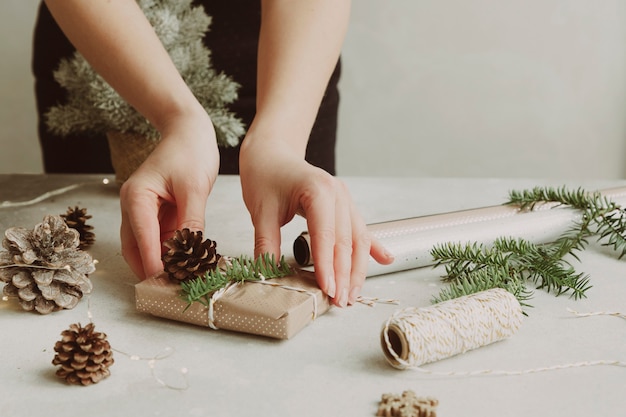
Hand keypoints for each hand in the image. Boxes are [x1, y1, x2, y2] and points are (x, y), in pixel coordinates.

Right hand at [119, 115, 218, 279]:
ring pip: (146, 246)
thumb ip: (191, 220)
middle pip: (135, 248)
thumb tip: (191, 250)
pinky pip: (159, 239)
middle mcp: (134, 206)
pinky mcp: (158, 213)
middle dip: (150, 269)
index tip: (164, 284)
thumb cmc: (190, 151)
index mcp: (137, 197)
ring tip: (179, 282)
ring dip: (160, 263)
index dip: (152, 264)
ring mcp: (144, 210)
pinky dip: (169, 253)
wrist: (188, 130)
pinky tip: (185, 264)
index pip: (141, 239)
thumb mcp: (194, 187)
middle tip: (169, 291)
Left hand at [239, 137, 393, 306]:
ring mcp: (345, 198)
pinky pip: (361, 229)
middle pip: (347, 241)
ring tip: (354, 294)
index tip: (327, 290)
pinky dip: (371, 247)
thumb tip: (267, 275)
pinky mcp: (345, 204)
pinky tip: (386, 260)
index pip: (326, 235)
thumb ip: (266, 243)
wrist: (273, 152)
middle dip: (345, 274)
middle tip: (341, 302)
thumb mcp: (260, 210)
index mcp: (318, 190)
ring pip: (358, 238)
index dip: (327, 266)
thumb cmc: (265, 176)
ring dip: (357, 268)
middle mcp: (338, 193)